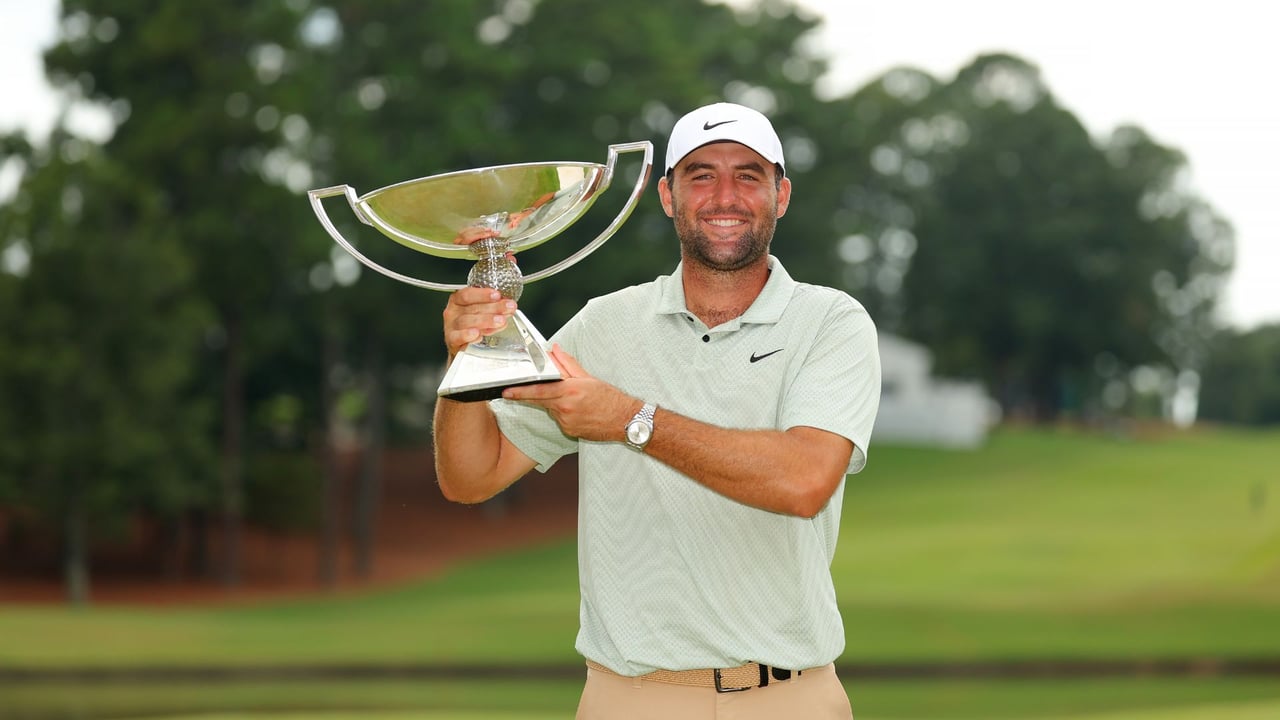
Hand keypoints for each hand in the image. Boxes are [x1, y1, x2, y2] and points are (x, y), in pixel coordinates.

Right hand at [441, 287, 516, 358]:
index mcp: (458, 301)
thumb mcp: (482, 312)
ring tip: (500, 321)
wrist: (463, 346)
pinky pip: (458, 337)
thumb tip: (509, 305)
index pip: (468, 294)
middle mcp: (453, 312)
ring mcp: (451, 326)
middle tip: (508, 308)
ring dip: (486, 320)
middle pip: (472, 308)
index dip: (483, 295)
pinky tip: (477, 334)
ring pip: (466, 321)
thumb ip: (493, 307)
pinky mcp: (452, 341)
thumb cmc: (472, 325)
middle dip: (493, 308)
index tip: (497, 295)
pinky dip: (468, 335)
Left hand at [502, 345, 639, 442]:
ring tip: (575, 400)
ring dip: (555, 403)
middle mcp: (564, 408)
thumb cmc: (610, 398)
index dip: (520, 392)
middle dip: (535, 395)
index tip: (506, 392)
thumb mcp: (589, 377)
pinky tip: (578, 411)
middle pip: (541, 400)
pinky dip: (563, 414)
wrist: (625, 421)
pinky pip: (559, 420)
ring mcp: (566, 422)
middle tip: (534, 391)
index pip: (538, 391)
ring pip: (551, 409)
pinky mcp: (569, 432)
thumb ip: (567, 364)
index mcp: (569, 391)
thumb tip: (554, 351)